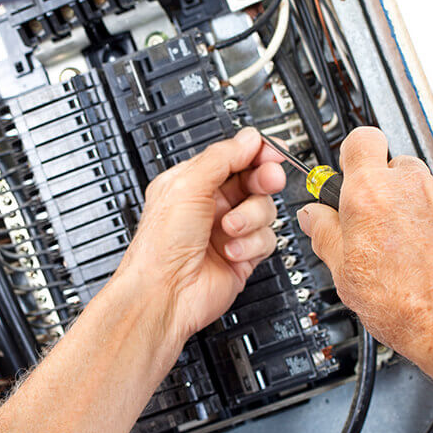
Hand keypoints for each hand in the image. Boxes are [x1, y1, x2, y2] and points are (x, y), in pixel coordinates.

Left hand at [113, 127, 285, 347]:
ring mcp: (228, 230)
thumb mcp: (187, 186)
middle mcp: (210, 204)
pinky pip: (267, 239)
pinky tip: (231, 251)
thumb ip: (222, 158)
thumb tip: (249, 139)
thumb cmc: (161, 246)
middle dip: (263, 179)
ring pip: (265, 209)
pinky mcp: (244, 255)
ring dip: (250, 218)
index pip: (233, 157)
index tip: (271, 151)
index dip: (255, 152)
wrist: (165, 293)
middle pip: (255, 179)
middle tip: (269, 179)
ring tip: (229, 229)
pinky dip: (251, 244)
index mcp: (192, 182)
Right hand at [297, 127, 432, 381]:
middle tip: (378, 227)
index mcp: (370, 194)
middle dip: (384, 191)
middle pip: (394, 167)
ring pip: (426, 189)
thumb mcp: (343, 272)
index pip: (360, 140)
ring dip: (417, 210)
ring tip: (412, 250)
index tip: (351, 172)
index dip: (354, 154)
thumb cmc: (404, 305)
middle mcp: (412, 185)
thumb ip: (324, 232)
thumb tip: (313, 217)